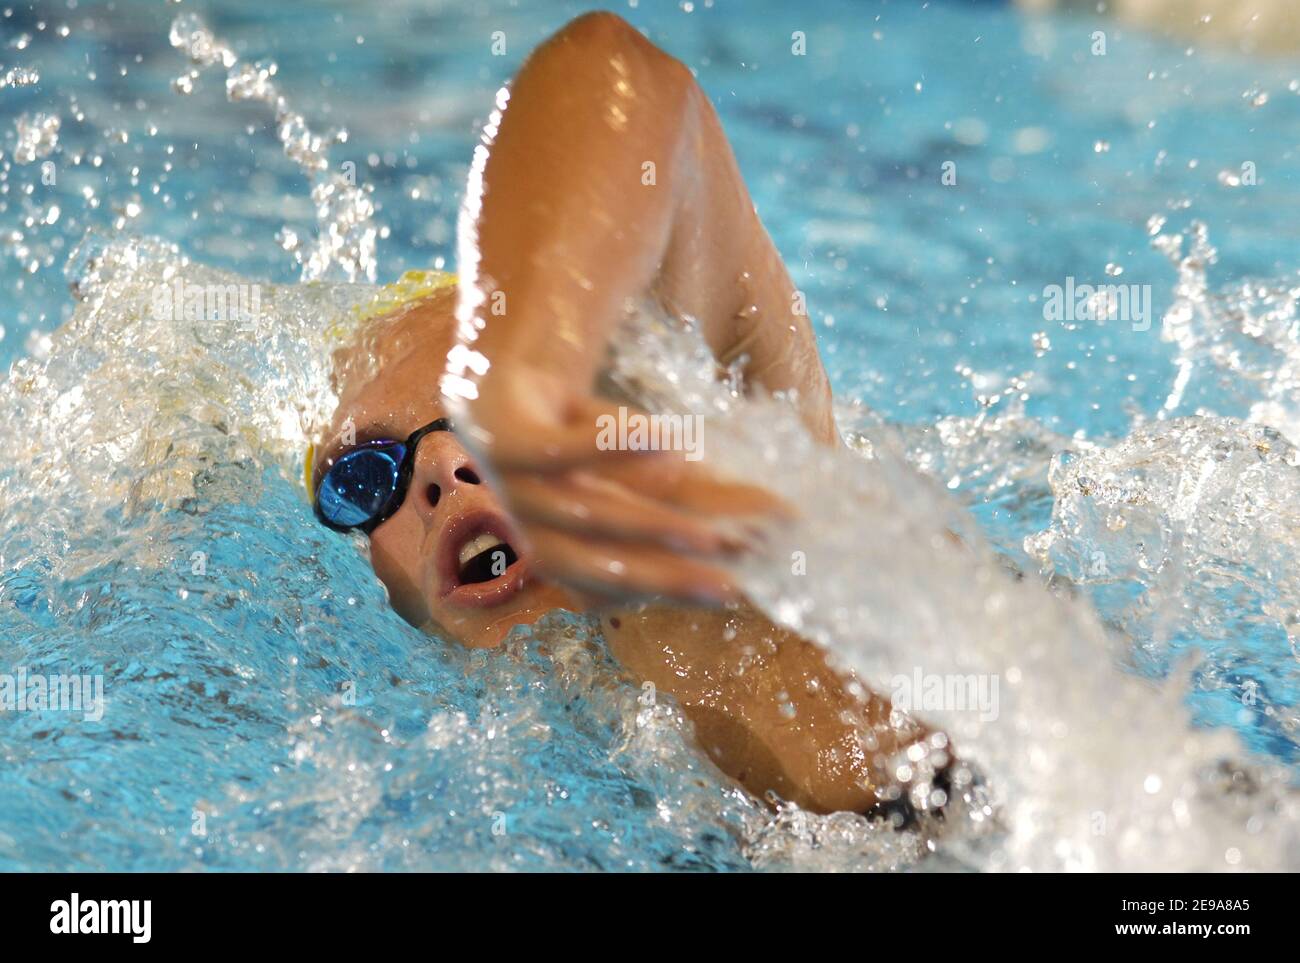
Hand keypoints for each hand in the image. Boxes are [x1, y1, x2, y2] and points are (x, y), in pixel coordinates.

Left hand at [456, 364, 788, 604]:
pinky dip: (609, 448)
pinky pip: (556, 450)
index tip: (734, 590)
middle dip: (665, 574)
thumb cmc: (580, 431)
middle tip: (729, 582)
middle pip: (599, 565)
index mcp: (560, 551)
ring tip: (708, 530)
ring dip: (647, 521)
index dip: (672, 588)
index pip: (619, 584)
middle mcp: (531, 530)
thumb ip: (697, 494)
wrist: (504, 372)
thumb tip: (780, 518)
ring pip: (583, 514)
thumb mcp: (644, 466)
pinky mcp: (501, 438)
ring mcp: (511, 486)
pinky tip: (666, 436)